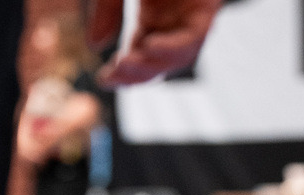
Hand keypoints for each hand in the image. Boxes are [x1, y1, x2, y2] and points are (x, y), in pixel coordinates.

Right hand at [87, 0, 221, 86]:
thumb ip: (106, 11)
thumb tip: (96, 47)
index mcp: (154, 11)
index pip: (141, 54)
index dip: (125, 73)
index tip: (103, 79)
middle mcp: (174, 14)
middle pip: (161, 61)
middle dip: (138, 74)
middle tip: (114, 73)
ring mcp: (192, 8)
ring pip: (180, 55)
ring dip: (152, 66)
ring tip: (126, 62)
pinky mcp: (207, 1)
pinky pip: (195, 35)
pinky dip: (173, 47)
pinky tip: (149, 48)